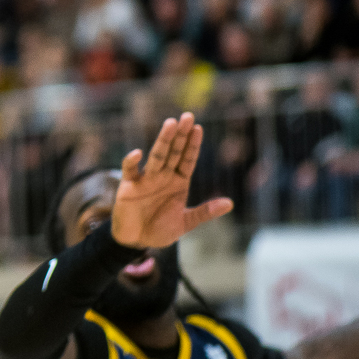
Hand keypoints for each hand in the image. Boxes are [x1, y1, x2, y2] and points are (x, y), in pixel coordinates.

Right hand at [110, 112, 231, 249]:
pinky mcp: (129, 186)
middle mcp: (163, 176)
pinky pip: (130, 170)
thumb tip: (230, 203)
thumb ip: (205, 212)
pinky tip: (138, 153)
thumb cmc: (160, 230)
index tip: (199, 128)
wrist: (136, 242)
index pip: (187, 159)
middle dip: (180, 135)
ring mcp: (146, 179)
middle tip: (187, 116)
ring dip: (163, 140)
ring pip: (156, 156)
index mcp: (178, 182)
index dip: (193, 145)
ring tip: (170, 124)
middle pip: (173, 152)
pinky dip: (132, 161)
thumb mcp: (185, 222)